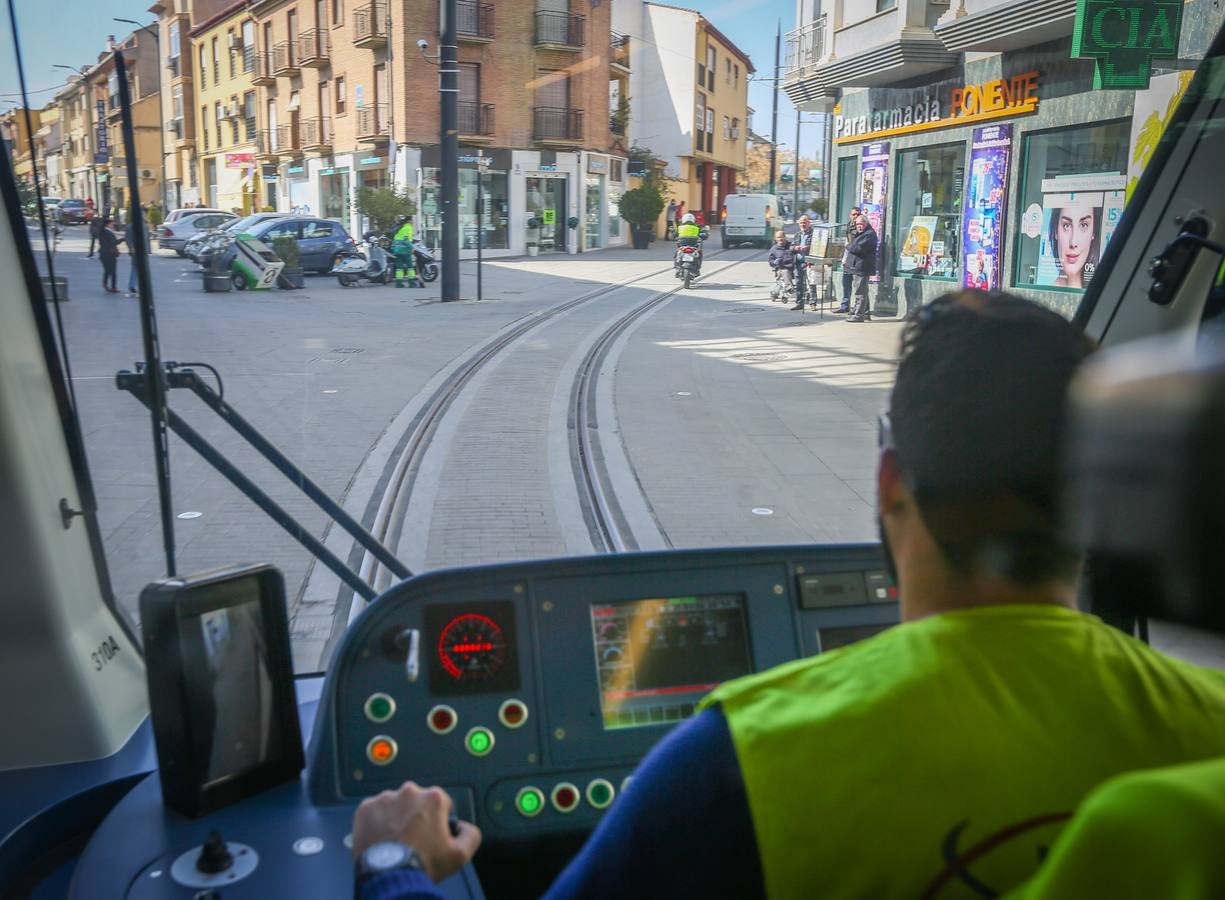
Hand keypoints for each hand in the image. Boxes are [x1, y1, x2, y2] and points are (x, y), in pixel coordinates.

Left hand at [352, 782, 481, 882]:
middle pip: (417, 802)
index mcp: (433, 798)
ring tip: (396, 841)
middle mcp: (409, 792)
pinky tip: (381, 838)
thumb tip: (465, 827)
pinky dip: (377, 822)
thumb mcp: (460, 855)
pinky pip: (374, 812)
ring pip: (395, 805)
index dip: (439, 821)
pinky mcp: (365, 809)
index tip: (433, 835)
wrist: (388, 876)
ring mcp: (385, 799)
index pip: (442, 803)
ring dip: (397, 818)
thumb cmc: (422, 864)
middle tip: (414, 839)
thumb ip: (471, 834)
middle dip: (417, 816)